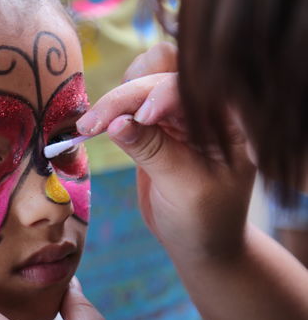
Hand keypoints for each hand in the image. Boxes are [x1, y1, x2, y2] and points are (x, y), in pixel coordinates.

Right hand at [77, 42, 255, 257]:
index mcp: (228, 121)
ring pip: (144, 80)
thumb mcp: (184, 187)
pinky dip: (112, 108)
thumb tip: (116, 122)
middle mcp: (205, 110)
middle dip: (126, 96)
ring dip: (116, 97)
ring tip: (92, 125)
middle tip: (92, 125)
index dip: (162, 94)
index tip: (138, 118)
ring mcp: (179, 115)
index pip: (193, 88)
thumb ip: (153, 151)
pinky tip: (96, 125)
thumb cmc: (205, 220)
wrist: (200, 243)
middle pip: (162, 76)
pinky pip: (132, 103)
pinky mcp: (156, 126)